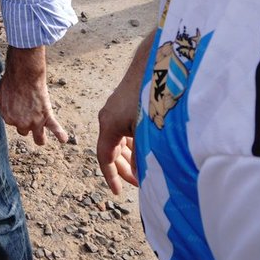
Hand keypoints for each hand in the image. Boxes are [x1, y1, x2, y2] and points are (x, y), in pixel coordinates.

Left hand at [0, 46, 67, 144]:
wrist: (23, 75)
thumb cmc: (10, 82)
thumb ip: (3, 107)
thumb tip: (6, 110)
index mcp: (8, 119)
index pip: (13, 122)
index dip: (16, 114)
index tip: (19, 104)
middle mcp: (21, 124)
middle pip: (24, 131)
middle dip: (26, 124)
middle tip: (28, 112)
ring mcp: (34, 122)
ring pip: (39, 139)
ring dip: (40, 137)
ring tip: (42, 135)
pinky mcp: (47, 117)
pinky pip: (56, 129)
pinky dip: (60, 135)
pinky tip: (63, 139)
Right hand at [97, 76, 141, 194]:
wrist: (155, 67)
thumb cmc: (150, 99)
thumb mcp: (145, 132)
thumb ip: (141, 156)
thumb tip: (140, 174)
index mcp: (108, 125)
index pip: (104, 157)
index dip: (111, 176)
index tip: (117, 192)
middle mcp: (108, 118)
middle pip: (110, 149)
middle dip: (123, 168)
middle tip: (138, 183)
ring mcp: (116, 110)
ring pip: (118, 139)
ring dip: (128, 156)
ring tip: (142, 168)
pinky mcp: (125, 104)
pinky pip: (125, 130)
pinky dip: (132, 143)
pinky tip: (144, 147)